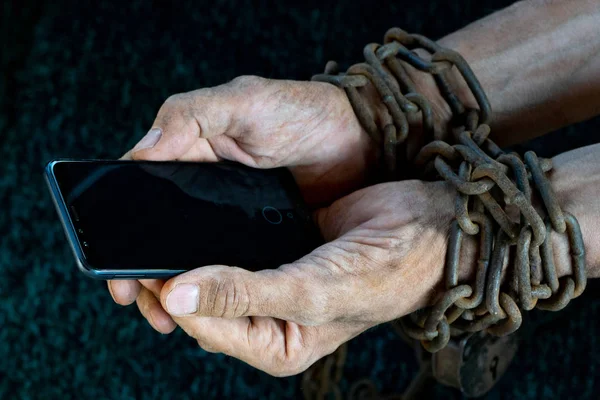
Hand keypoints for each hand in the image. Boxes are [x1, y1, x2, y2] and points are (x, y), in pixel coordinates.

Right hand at [108, 76, 377, 331]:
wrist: (363, 140)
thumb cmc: (305, 112)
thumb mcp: (247, 103)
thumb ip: (193, 116)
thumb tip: (141, 152)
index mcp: (190, 148)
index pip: (139, 188)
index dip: (121, 226)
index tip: (115, 265)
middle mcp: (204, 182)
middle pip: (157, 227)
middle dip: (144, 264)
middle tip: (138, 300)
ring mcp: (231, 211)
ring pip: (190, 249)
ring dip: (177, 277)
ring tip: (170, 313)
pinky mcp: (258, 231)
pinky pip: (228, 258)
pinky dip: (216, 278)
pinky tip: (214, 298)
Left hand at [149, 180, 455, 375]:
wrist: (425, 226)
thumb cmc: (383, 271)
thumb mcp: (312, 290)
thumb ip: (244, 294)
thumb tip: (178, 296)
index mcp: (275, 343)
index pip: (207, 325)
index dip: (174, 300)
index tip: (146, 268)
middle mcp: (269, 316)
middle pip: (204, 301)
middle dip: (174, 279)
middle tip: (149, 246)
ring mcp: (271, 279)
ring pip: (214, 270)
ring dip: (191, 253)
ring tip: (168, 227)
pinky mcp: (277, 246)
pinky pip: (233, 242)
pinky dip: (214, 231)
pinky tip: (201, 211)